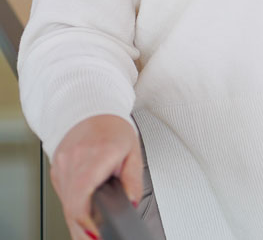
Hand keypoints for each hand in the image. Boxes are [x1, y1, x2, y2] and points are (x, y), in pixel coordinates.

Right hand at [50, 114, 142, 239]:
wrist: (91, 108)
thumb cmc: (113, 128)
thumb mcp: (132, 151)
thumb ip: (133, 180)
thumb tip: (131, 203)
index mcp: (94, 155)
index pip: (81, 196)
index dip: (87, 222)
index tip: (98, 233)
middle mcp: (73, 160)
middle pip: (72, 208)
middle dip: (85, 229)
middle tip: (99, 237)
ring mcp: (62, 165)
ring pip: (66, 205)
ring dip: (79, 220)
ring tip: (94, 228)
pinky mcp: (57, 170)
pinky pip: (64, 196)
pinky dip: (74, 206)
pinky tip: (85, 209)